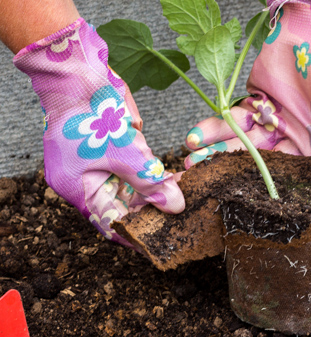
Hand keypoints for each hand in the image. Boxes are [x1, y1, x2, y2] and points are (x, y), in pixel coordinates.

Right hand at [14, 19, 184, 246]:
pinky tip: (175, 178)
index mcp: (78, 188)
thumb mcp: (123, 151)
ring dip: (155, 192)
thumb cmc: (90, 111)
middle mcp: (87, 181)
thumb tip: (175, 206)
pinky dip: (152, 174)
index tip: (160, 241)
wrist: (79, 71)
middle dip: (151, 210)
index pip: (110, 222)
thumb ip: (149, 180)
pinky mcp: (113, 150)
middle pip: (123, 207)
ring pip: (131, 188)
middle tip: (179, 215)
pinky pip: (134, 169)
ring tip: (182, 196)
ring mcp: (99, 164)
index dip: (135, 234)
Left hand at [185, 0, 310, 194]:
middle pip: (261, 162)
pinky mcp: (254, 101)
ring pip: (241, 143)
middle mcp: (293, 136)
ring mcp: (272, 119)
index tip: (246, 202)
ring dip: (217, 152)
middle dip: (233, 173)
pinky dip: (214, 128)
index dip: (271, 189)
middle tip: (205, 183)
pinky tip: (196, 138)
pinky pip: (231, 119)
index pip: (294, 175)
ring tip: (193, 163)